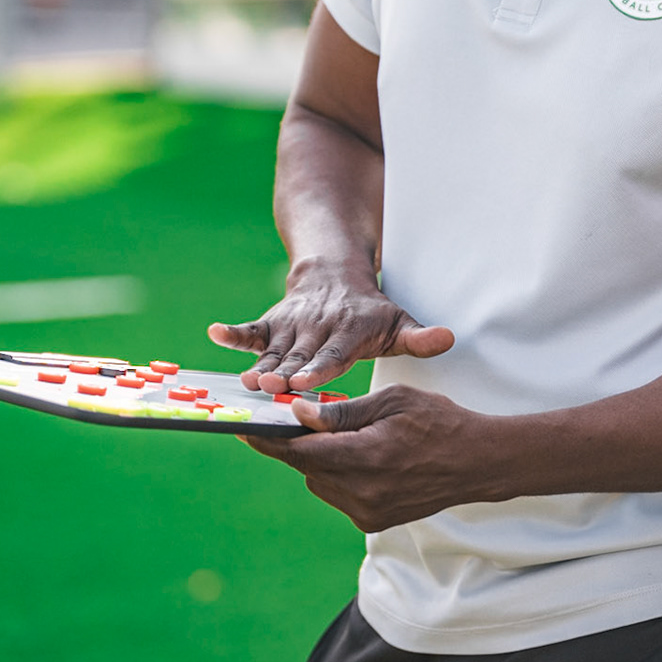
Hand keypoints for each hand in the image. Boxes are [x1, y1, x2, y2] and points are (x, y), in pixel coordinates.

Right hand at [208, 260, 453, 392]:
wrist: (335, 274)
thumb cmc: (370, 312)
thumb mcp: (398, 322)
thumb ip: (418, 337)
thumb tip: (447, 339)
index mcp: (347, 333)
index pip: (333, 355)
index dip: (319, 368)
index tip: (306, 382)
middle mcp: (316, 329)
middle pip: (299, 356)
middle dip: (285, 372)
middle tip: (271, 387)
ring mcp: (291, 326)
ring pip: (274, 349)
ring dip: (260, 363)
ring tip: (246, 379)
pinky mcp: (271, 323)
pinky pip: (250, 329)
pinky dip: (233, 333)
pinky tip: (214, 333)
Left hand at [241, 386, 501, 531]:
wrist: (476, 462)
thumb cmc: (438, 421)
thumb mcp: (392, 401)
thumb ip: (342, 412)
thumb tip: (299, 414)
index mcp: (365, 457)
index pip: (300, 451)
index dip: (267, 438)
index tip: (244, 425)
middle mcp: (362, 492)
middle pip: (305, 467)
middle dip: (297, 443)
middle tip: (296, 419)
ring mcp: (367, 511)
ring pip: (319, 482)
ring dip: (319, 459)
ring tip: (343, 436)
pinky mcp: (372, 521)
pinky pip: (338, 495)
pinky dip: (339, 474)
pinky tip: (362, 456)